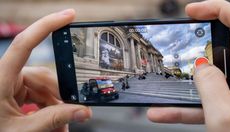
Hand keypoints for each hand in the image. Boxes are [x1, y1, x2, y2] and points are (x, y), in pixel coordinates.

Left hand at [0, 9, 91, 131]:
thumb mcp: (24, 129)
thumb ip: (55, 119)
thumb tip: (83, 111)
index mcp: (0, 79)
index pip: (24, 43)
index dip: (47, 25)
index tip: (68, 15)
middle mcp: (5, 76)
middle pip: (43, 75)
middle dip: (60, 97)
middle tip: (71, 115)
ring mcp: (10, 84)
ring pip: (43, 86)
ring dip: (55, 106)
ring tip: (60, 126)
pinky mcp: (15, 91)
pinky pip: (38, 93)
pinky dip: (48, 107)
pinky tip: (53, 122)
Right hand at [147, 0, 229, 130]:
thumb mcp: (228, 119)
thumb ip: (211, 87)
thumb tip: (201, 68)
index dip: (216, 10)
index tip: (191, 12)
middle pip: (227, 56)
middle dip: (200, 64)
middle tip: (185, 73)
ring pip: (218, 84)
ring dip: (190, 94)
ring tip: (164, 103)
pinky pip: (215, 104)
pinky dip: (194, 109)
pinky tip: (169, 114)